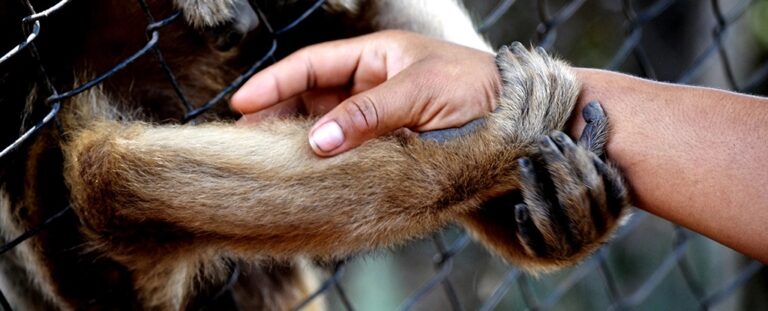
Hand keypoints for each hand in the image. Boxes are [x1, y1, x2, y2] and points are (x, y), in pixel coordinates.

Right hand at [231, 30, 499, 155]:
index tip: (241, 104)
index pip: (313, 66)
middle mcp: (371, 84)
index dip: (275, 83)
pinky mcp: (389, 147)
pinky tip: (309, 176)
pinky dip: (328, 164)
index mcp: (376, 56)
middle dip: (277, 116)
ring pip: (326, 129)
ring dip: (299, 143)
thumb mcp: (421, 93)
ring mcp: (379, 117)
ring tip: (269, 163)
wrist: (522, 123)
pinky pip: (349, 153)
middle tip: (245, 143)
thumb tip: (316, 141)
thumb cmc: (478, 90)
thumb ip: (368, 115)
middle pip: (311, 98)